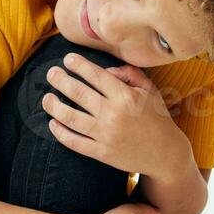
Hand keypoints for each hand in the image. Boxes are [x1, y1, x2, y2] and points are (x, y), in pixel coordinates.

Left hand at [42, 52, 178, 174]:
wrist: (166, 153)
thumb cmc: (157, 118)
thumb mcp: (150, 91)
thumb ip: (129, 74)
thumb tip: (105, 69)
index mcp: (125, 96)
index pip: (95, 75)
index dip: (78, 65)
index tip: (68, 60)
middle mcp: (113, 114)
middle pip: (77, 92)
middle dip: (59, 79)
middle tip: (51, 73)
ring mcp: (105, 135)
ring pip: (69, 116)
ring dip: (53, 105)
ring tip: (47, 98)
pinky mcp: (101, 153)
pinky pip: (73, 141)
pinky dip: (59, 131)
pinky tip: (53, 123)